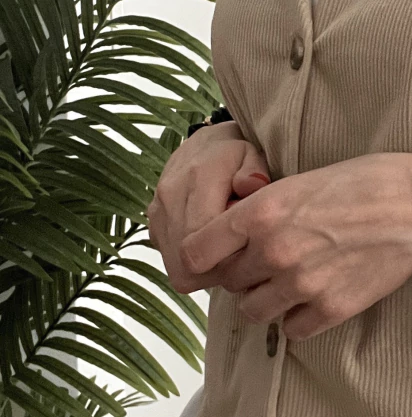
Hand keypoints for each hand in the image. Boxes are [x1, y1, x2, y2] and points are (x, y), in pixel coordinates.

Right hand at [147, 121, 271, 292]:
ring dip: (206, 269)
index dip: (231, 252)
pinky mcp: (153, 227)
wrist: (205, 147)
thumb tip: (251, 185)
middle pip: (189, 258)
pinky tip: (213, 249)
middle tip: (243, 255)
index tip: (251, 246)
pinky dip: (193, 265)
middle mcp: (170, 194)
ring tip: (229, 251)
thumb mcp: (253, 155)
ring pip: (178, 268)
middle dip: (220, 266)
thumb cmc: (236, 157)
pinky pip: (171, 263)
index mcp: (198, 175)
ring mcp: (157, 213)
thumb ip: (255, 171)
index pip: (204, 234)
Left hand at [177, 152, 411, 338]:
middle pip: (227, 281)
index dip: (200, 254)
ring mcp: (301, 285)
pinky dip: (297, 317)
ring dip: (263, 298)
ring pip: (253, 310)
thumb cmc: (367, 182)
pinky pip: (291, 329)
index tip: (210, 255)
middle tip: (262, 260)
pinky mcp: (330, 309)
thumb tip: (231, 233)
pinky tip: (314, 295)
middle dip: (238, 273)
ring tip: (287, 280)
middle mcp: (274, 252)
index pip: (194, 251)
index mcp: (262, 212)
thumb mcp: (301, 179)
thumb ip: (261, 209)